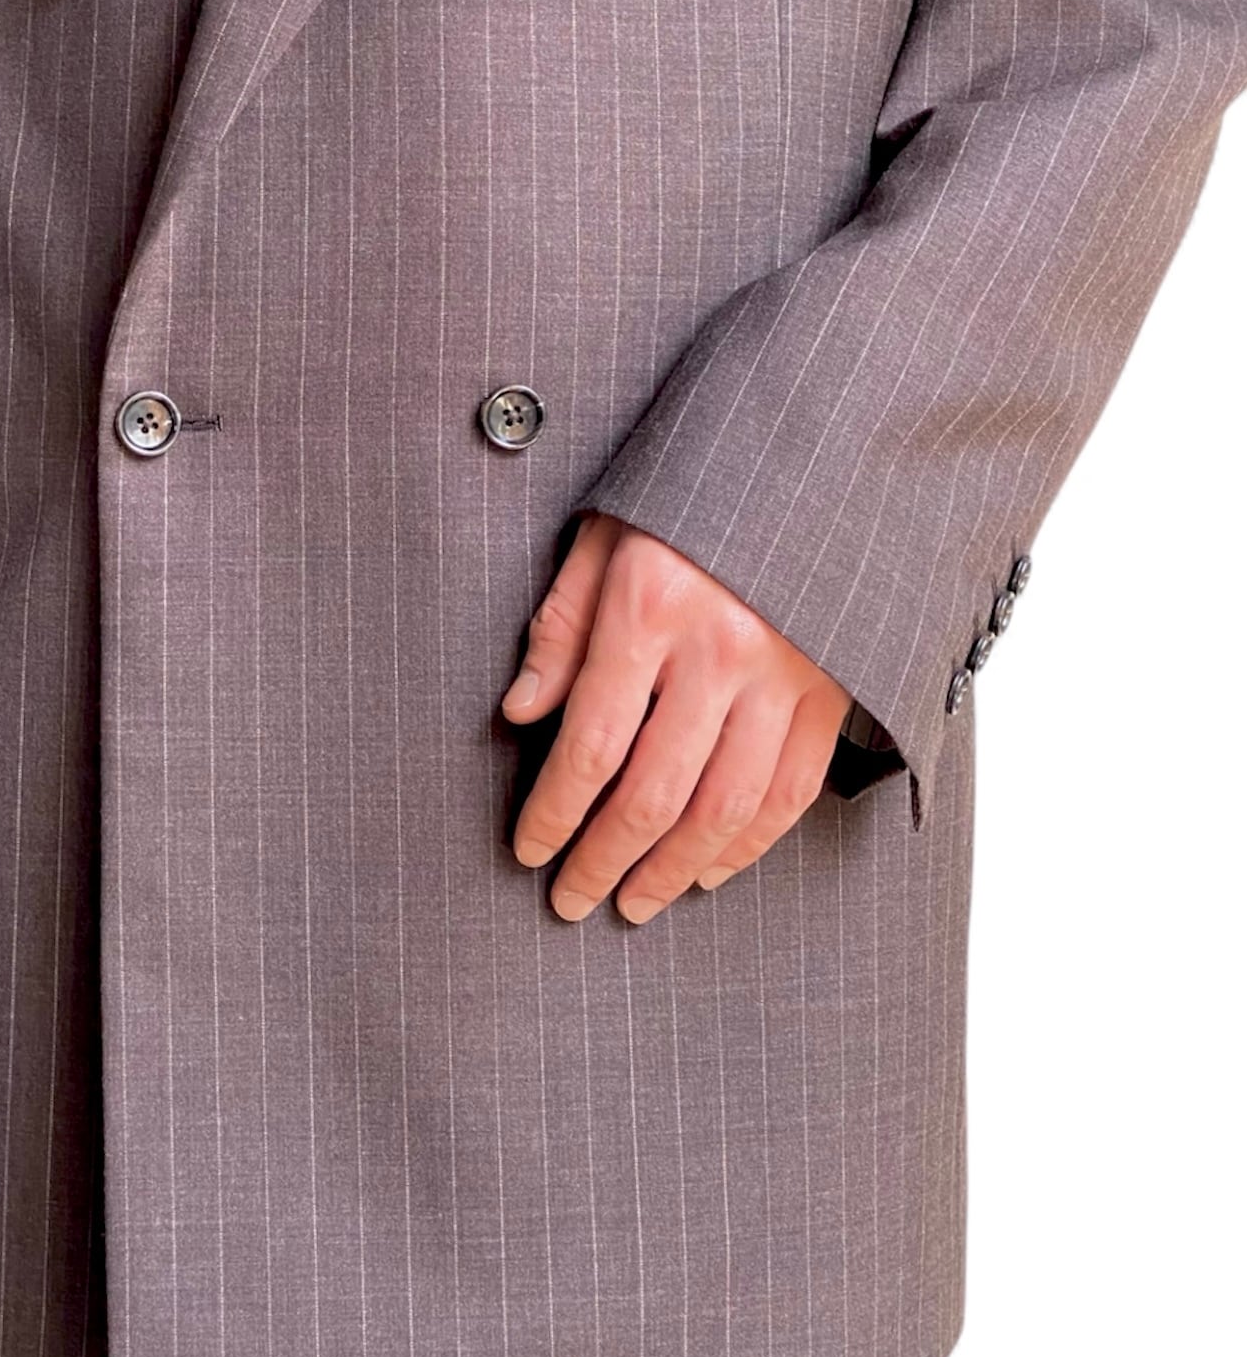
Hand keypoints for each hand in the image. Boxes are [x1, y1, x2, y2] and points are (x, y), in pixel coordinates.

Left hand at [502, 512, 850, 921]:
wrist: (820, 455)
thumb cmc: (694, 493)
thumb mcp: (608, 533)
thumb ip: (562, 625)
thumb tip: (521, 712)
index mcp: (652, 605)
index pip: (591, 743)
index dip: (554, 812)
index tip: (528, 851)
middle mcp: (722, 649)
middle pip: (653, 793)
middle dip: (603, 859)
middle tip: (571, 899)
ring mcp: (788, 674)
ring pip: (725, 809)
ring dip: (673, 870)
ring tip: (634, 901)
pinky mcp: (836, 688)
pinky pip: (791, 791)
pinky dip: (749, 844)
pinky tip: (710, 870)